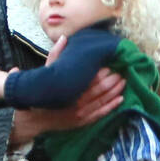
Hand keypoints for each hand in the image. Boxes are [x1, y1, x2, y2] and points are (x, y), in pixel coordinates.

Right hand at [10, 64, 125, 146]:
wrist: (35, 118)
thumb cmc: (42, 93)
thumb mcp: (46, 72)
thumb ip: (56, 55)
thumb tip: (64, 38)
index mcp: (70, 87)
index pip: (91, 77)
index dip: (103, 70)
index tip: (111, 63)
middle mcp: (77, 100)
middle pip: (100, 88)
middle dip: (113, 79)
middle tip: (122, 70)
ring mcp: (81, 113)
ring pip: (103, 100)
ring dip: (116, 90)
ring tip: (124, 81)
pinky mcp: (83, 121)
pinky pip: (101, 114)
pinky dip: (112, 106)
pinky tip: (120, 99)